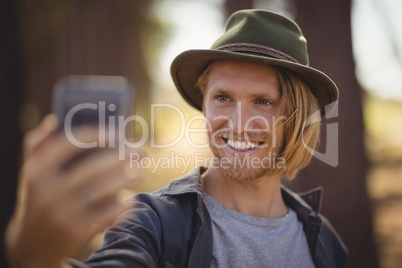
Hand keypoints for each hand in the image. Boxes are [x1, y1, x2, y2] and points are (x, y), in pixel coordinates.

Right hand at [6, 114, 144, 267]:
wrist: (30, 246)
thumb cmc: (38, 200)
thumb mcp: (31, 176)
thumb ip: (38, 147)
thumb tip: (52, 120)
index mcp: (36, 172)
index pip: (67, 145)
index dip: (93, 135)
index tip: (115, 132)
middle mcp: (47, 191)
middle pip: (92, 168)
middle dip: (122, 157)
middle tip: (141, 150)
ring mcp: (61, 213)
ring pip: (102, 190)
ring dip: (126, 178)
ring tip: (140, 172)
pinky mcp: (75, 231)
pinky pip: (105, 214)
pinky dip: (121, 206)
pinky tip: (131, 200)